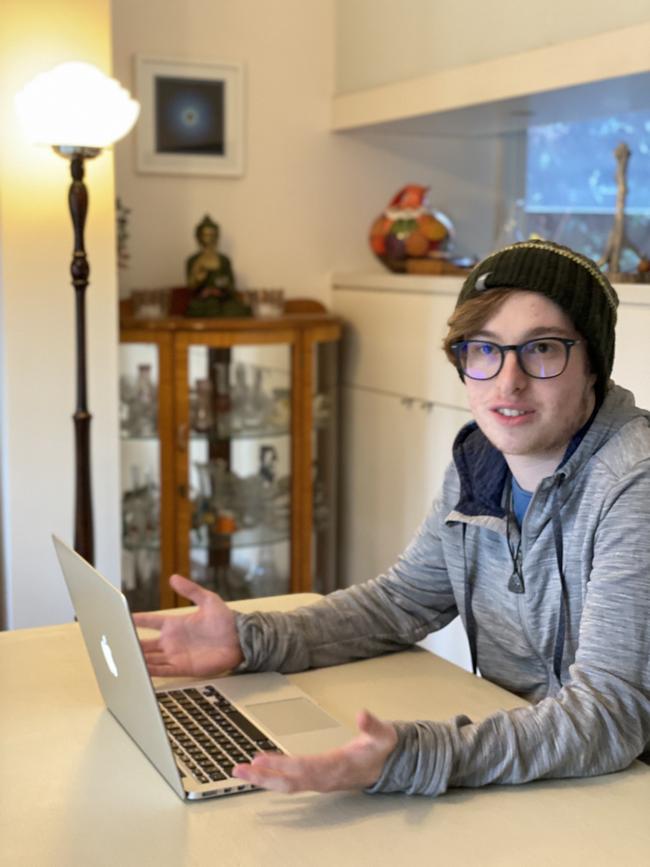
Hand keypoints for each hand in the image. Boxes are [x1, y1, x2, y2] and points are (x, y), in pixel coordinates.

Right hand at [132, 574, 243, 677]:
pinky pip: (162, 670)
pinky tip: (139, 669)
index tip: (121, 616)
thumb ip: (190, 589)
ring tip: (122, 657)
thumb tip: (174, 578)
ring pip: (150, 658)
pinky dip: (150, 670)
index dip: (137, 619)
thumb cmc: (226, 620)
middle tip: (114, 642)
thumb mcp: (208, 600)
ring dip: (137, 658)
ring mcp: (176, 655)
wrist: (240, 639)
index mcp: (175, 624)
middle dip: (130, 643)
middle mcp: (172, 641)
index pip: (151, 621)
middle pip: (145, 643)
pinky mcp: (182, 667)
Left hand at [233, 710, 397, 793]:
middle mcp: (325, 778)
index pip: (304, 767)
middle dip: (263, 777)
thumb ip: (373, 725)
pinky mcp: (317, 781)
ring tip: (241, 772)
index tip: (260, 759)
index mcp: (337, 766)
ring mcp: (320, 782)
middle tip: (239, 770)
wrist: (387, 767)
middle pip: (289, 782)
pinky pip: (291, 783)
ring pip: (287, 785)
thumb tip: (362, 714)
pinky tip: (261, 773)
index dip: (281, 764)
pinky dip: (273, 779)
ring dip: (263, 779)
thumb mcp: (382, 734)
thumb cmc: (381, 749)